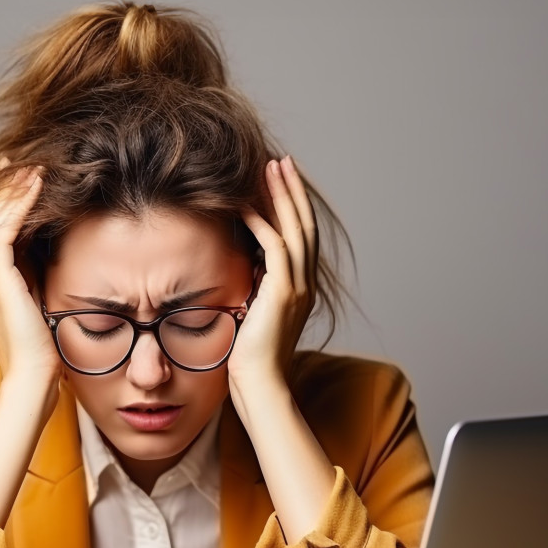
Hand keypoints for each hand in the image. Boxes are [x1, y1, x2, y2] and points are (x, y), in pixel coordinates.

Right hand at [0, 159, 60, 381]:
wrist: (35, 376)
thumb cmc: (43, 348)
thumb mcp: (39, 301)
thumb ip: (36, 277)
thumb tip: (50, 252)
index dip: (2, 203)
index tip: (18, 178)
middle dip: (1, 189)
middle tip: (17, 161)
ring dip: (11, 192)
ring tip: (30, 168)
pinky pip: (1, 234)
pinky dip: (16, 208)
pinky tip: (33, 189)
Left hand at [228, 155, 317, 392]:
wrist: (260, 386)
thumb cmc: (249, 360)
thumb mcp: (252, 315)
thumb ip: (253, 291)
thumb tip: (242, 271)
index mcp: (300, 289)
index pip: (301, 237)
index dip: (293, 207)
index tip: (281, 181)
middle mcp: (305, 284)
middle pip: (304, 225)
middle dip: (292, 191)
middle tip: (282, 162)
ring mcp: (298, 288)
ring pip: (295, 229)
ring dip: (282, 196)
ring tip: (270, 168)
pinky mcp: (282, 294)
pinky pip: (275, 247)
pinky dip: (262, 223)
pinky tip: (247, 204)